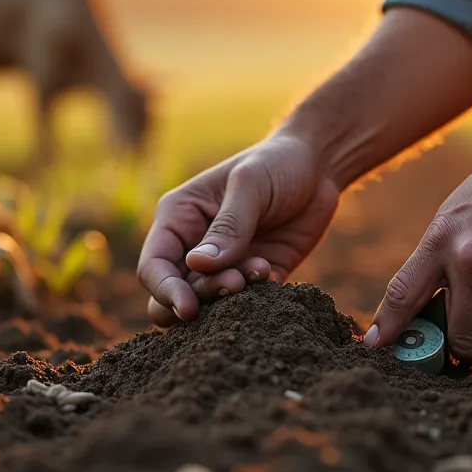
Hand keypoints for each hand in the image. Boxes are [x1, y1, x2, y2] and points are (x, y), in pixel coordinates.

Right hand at [139, 132, 340, 325]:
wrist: (318, 167)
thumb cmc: (276, 164)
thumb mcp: (250, 186)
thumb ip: (228, 226)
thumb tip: (197, 265)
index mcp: (178, 218)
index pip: (153, 266)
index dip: (164, 291)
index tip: (188, 307)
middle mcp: (194, 245)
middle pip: (175, 293)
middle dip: (199, 299)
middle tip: (235, 284)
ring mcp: (225, 264)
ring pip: (209, 302)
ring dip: (230, 298)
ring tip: (259, 270)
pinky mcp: (256, 276)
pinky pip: (248, 302)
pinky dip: (257, 296)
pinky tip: (271, 270)